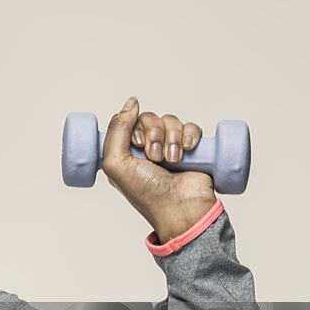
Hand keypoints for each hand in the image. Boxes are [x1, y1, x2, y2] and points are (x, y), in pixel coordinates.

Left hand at [102, 97, 217, 242]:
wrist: (181, 208)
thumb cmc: (146, 192)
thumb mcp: (116, 164)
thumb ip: (116, 130)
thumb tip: (131, 102)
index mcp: (126, 151)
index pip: (128, 120)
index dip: (133, 127)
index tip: (136, 145)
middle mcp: (147, 148)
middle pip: (150, 118)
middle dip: (154, 135)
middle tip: (155, 158)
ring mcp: (170, 147)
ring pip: (171, 120)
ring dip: (171, 138)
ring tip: (172, 160)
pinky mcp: (192, 148)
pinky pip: (192, 126)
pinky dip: (190, 135)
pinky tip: (187, 151)